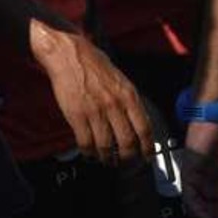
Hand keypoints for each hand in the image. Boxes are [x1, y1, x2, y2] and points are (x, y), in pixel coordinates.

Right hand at [30, 21, 153, 163]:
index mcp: (129, 96)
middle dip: (127, 156)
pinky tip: (89, 153)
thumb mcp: (121, 80)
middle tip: (125, 161)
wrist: (70, 56)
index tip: (147, 155)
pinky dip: (88, 152)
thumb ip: (129, 101)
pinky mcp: (77, 116)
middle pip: (127, 142)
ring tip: (107, 160)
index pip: (144, 128)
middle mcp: (115, 105)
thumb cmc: (95, 66)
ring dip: (107, 157)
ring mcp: (96, 112)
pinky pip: (85, 142)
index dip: (147, 147)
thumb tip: (136, 122)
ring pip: (106, 146)